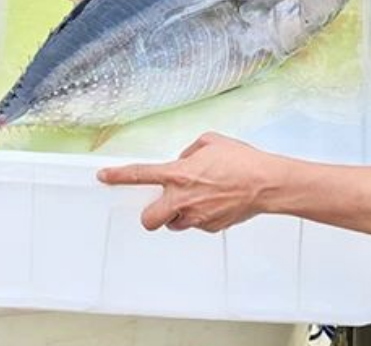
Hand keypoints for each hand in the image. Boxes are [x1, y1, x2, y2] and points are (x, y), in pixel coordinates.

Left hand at [98, 132, 280, 232]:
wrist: (267, 183)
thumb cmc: (242, 161)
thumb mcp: (210, 142)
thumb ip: (190, 151)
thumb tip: (184, 159)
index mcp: (178, 174)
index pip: (139, 175)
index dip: (117, 176)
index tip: (104, 177)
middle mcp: (182, 198)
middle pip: (150, 219)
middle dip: (150, 215)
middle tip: (160, 206)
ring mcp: (196, 216)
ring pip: (175, 225)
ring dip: (178, 216)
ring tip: (197, 201)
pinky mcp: (211, 227)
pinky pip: (197, 224)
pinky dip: (201, 216)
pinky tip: (216, 203)